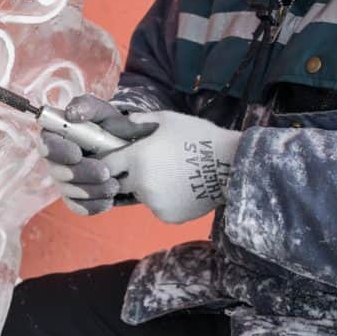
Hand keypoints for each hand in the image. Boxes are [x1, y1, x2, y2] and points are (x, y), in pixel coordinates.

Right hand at [41, 95, 155, 215]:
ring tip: (114, 185)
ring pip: (69, 192)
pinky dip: (94, 205)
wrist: (127, 148)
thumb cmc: (110, 126)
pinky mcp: (77, 198)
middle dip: (80, 174)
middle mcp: (56, 160)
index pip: (46, 144)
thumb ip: (87, 106)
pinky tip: (109, 199)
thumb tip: (72, 113)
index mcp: (57, 137)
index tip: (76, 153)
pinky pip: (79, 207)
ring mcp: (65, 181)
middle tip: (105, 172)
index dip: (58, 151)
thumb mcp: (103, 112)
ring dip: (91, 191)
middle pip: (57, 173)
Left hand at [100, 111, 239, 223]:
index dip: (107, 162)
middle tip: (149, 167)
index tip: (112, 160)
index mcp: (136, 158)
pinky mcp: (167, 216)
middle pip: (121, 183)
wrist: (230, 164)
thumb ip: (141, 121)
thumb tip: (126, 122)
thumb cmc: (198, 136)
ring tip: (171, 177)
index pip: (106, 165)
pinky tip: (181, 190)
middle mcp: (140, 183)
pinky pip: (158, 208)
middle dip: (128, 176)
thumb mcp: (168, 119)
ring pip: (142, 196)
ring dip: (148, 189)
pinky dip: (165, 201)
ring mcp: (153, 202)